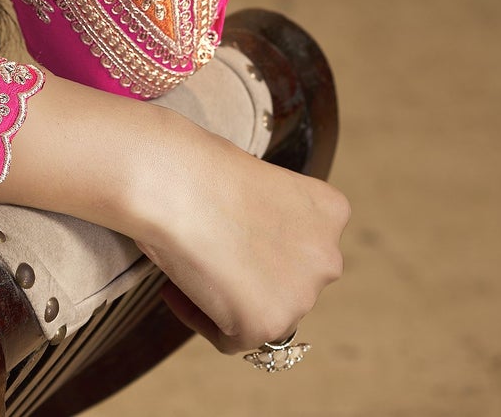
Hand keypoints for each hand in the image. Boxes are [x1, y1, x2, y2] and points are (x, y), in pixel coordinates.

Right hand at [134, 114, 349, 353]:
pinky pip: (230, 337)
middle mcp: (327, 257)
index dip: (262, 238)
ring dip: (229, 298)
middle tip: (208, 254)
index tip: (227, 228)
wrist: (171, 179)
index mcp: (330, 211)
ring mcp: (301, 296)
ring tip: (187, 269)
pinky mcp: (266, 326)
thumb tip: (248, 243)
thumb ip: (267, 214)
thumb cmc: (197, 164)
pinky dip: (201, 318)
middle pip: (288, 280)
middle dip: (251, 272)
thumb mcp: (253, 179)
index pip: (302, 241)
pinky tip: (174, 289)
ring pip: (262, 312)